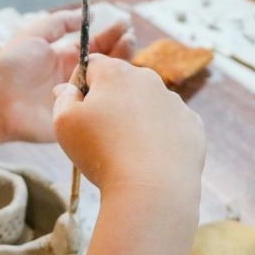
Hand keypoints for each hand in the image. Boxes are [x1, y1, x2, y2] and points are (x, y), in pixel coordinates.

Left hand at [0, 9, 134, 142]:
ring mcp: (79, 98)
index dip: (112, 35)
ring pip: (108, 84)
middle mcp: (76, 77)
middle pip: (108, 63)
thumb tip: (86, 14)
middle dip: (121, 48)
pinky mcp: (78, 117)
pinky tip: (122, 83)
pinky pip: (100, 108)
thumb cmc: (11, 66)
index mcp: (66, 58)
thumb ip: (60, 22)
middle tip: (129, 38)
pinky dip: (113, 96)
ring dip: (120, 68)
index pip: (97, 45)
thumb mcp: (35, 34)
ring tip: (127, 51)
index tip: (125, 25)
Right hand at [52, 54, 204, 193]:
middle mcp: (148, 78)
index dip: (79, 87)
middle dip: (108, 103)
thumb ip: (63, 98)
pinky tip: (148, 158)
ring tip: (125, 152)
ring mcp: (174, 101)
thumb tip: (68, 88)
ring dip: (134, 119)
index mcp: (115, 72)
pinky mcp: (192, 124)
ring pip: (146, 104)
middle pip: (121, 84)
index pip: (91, 65)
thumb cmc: (101, 153)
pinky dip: (158, 136)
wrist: (152, 188)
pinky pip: (168, 124)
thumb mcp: (64, 123)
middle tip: (99, 136)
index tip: (77, 112)